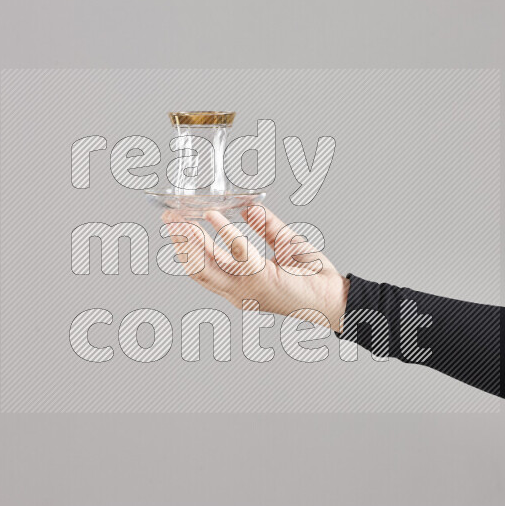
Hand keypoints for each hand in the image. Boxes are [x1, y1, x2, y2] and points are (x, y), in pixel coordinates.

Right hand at [161, 206, 349, 332]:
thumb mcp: (286, 244)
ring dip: (192, 239)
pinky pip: (238, 253)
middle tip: (169, 219)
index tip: (176, 225)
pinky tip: (214, 216)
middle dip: (180, 243)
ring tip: (180, 219)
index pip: (203, 269)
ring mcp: (247, 289)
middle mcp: (238, 292)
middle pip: (198, 269)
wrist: (335, 297)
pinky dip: (224, 233)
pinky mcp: (261, 281)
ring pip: (208, 265)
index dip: (186, 247)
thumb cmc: (314, 279)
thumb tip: (250, 208)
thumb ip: (266, 227)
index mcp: (240, 287)